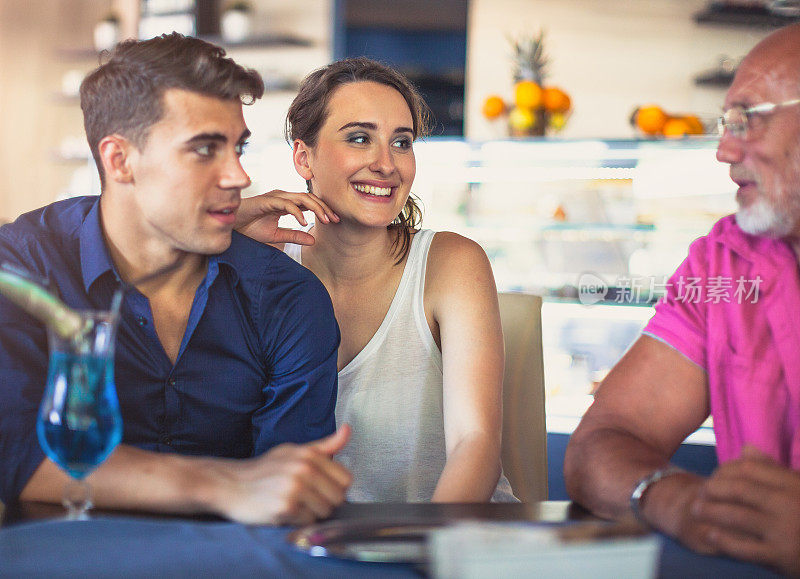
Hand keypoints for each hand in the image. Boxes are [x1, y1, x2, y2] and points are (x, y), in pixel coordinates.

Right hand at [212, 425, 352, 525]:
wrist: (229, 484)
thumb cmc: (263, 470)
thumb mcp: (294, 451)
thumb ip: (324, 446)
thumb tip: (348, 431)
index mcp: (309, 454)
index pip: (346, 479)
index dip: (336, 488)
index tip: (321, 489)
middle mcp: (304, 468)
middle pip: (338, 498)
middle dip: (325, 502)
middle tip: (305, 499)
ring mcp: (294, 487)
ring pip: (325, 512)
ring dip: (311, 513)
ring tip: (293, 504)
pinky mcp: (285, 507)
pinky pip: (308, 521)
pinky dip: (298, 521)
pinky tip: (283, 511)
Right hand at [235, 190, 338, 246]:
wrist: (231, 225)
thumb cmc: (249, 228)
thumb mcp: (277, 235)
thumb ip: (294, 236)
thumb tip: (313, 240)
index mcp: (286, 204)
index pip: (310, 203)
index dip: (323, 210)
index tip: (335, 221)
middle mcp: (283, 198)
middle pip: (309, 198)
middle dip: (324, 208)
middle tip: (335, 220)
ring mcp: (276, 197)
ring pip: (301, 198)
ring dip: (315, 208)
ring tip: (325, 219)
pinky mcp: (268, 200)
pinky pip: (286, 204)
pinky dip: (297, 212)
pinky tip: (303, 221)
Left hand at [687, 446, 799, 574]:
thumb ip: (773, 470)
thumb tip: (745, 449)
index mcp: (793, 485)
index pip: (750, 470)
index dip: (726, 470)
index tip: (714, 474)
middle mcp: (789, 505)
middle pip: (739, 490)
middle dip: (714, 489)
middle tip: (700, 491)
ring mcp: (784, 532)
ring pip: (738, 517)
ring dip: (712, 512)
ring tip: (696, 509)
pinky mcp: (782, 557)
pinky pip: (746, 548)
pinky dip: (724, 541)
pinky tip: (710, 534)